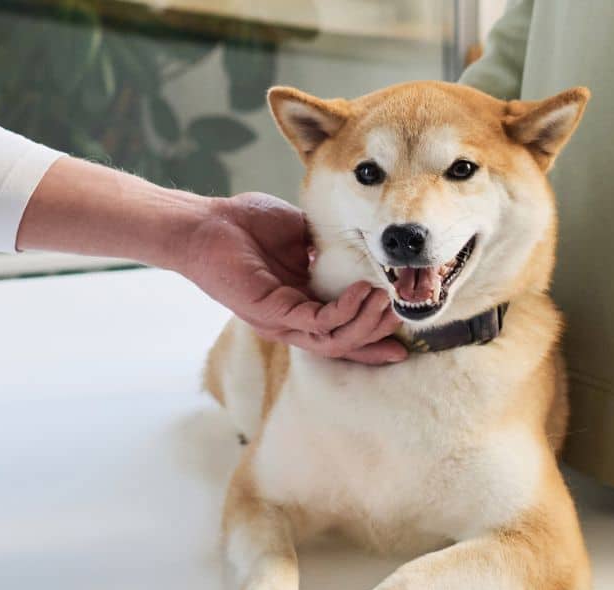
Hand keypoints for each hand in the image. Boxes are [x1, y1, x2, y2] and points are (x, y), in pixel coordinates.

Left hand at [181, 192, 406, 364]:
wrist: (208, 221)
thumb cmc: (249, 224)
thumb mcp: (303, 234)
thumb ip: (331, 248)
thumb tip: (366, 246)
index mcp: (303, 303)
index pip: (343, 330)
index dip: (374, 337)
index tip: (406, 336)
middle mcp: (293, 319)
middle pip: (344, 343)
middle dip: (377, 333)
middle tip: (404, 315)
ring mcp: (281, 320)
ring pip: (333, 340)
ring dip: (365, 324)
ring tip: (387, 302)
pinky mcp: (270, 313)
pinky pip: (315, 321)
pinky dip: (343, 311)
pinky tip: (362, 293)